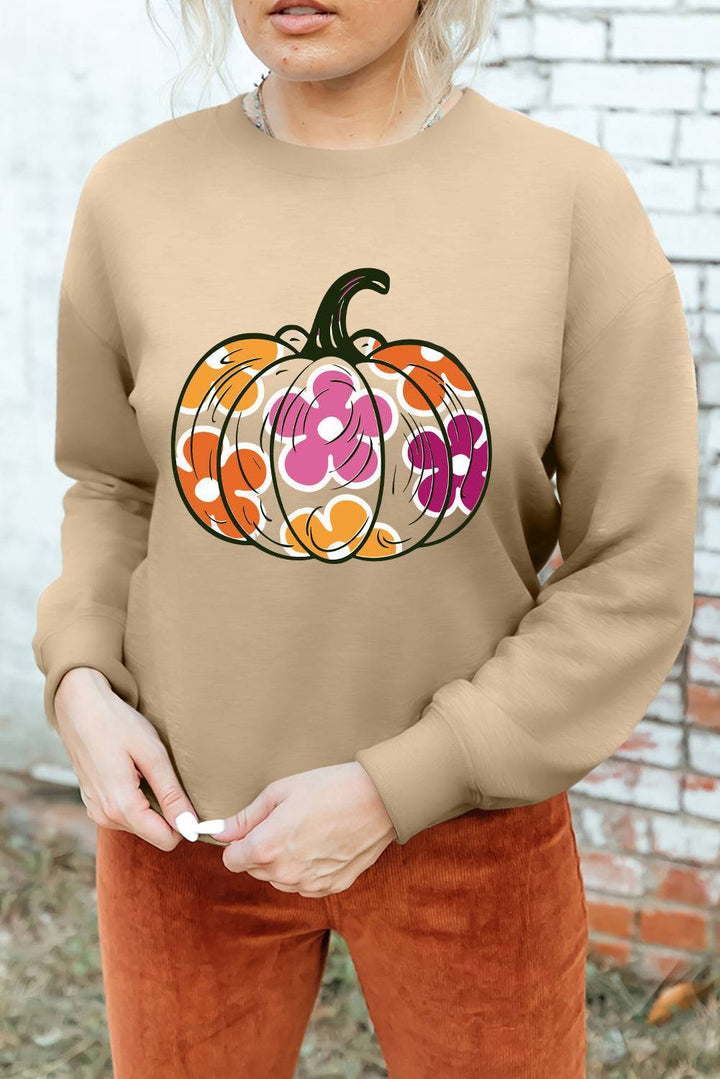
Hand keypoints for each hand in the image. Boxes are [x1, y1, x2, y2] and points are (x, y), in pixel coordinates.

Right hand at [54, 667, 198, 850]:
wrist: (78, 706)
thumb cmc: (117, 724)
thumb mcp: (152, 755)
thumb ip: (171, 794)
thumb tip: (190, 827)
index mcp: (121, 808)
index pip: (166, 840)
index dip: (185, 823)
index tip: (193, 799)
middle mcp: (105, 817)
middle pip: (154, 833)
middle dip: (168, 812)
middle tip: (169, 776)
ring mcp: (96, 811)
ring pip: (140, 824)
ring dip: (152, 804)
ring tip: (148, 770)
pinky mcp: (93, 803)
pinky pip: (125, 814)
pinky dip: (137, 799)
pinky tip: (134, 772)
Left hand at [211, 762, 396, 896]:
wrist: (378, 799)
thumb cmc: (328, 788)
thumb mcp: (280, 792)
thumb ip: (246, 817)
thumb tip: (219, 832)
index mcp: (266, 848)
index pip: (231, 860)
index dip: (238, 843)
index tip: (253, 829)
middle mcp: (284, 874)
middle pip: (255, 870)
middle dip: (261, 850)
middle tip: (286, 822)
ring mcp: (309, 884)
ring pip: (280, 879)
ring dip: (284, 862)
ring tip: (307, 831)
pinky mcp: (331, 887)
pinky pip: (305, 885)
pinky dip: (307, 869)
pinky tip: (322, 845)